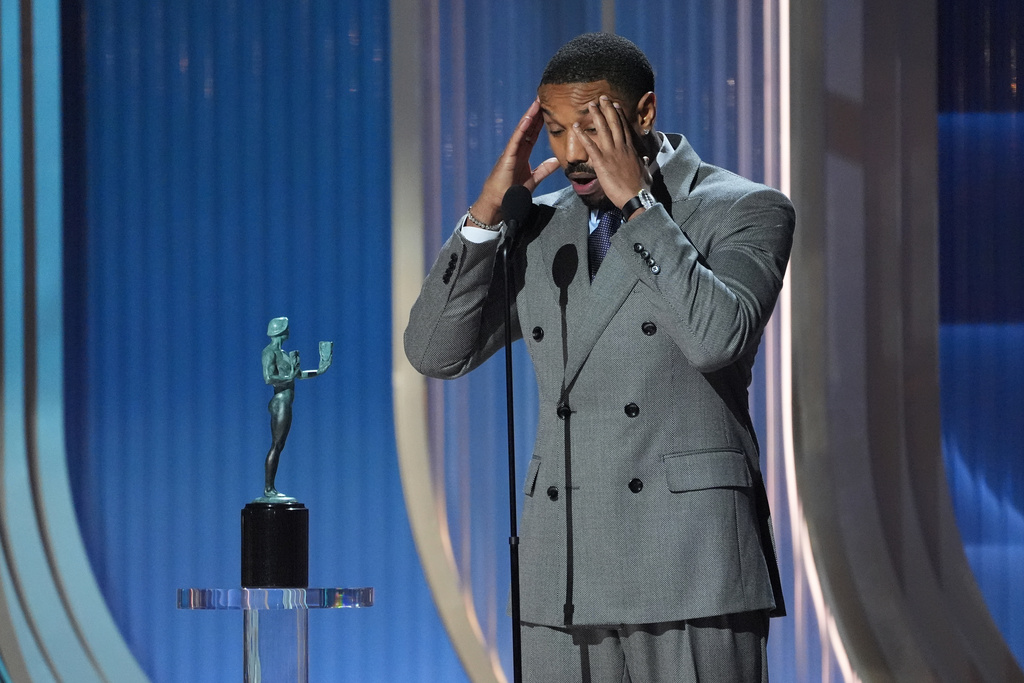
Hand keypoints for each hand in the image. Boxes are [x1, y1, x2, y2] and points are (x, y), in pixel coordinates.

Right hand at [470, 99, 559, 224]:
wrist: (498, 204)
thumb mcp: (533, 179)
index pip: (533, 134)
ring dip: (530, 116)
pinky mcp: (507, 157)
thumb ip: (544, 169)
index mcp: (522, 154)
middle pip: (528, 128)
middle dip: (536, 113)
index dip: (540, 122)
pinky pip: (516, 140)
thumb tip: (557, 161)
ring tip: (537, 102)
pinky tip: (528, 118)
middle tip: (543, 97)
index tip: (548, 109)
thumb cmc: (511, 193)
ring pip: (522, 130)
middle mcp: (516, 150)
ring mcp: (511, 152)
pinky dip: (522, 129)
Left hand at [571, 96, 652, 209]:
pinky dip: (582, 135)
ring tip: (590, 105)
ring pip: (603, 130)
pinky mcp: (602, 162)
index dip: (619, 115)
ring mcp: (611, 153)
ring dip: (596, 116)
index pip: (624, 128)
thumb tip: (643, 158)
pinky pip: (590, 146)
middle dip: (607, 109)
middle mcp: (621, 147)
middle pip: (614, 124)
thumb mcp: (645, 171)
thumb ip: (642, 162)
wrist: (635, 197)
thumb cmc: (641, 187)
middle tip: (601, 98)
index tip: (615, 105)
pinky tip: (575, 126)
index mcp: (631, 149)